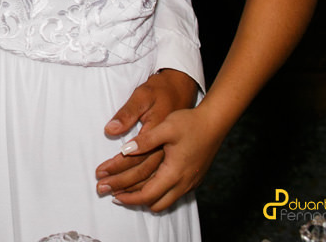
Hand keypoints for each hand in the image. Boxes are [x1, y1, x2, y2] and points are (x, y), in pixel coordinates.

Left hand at [99, 105, 227, 210]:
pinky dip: (157, 193)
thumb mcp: (166, 127)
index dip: (128, 197)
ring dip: (145, 197)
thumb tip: (124, 150)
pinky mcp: (193, 178)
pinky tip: (147, 184)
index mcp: (174, 173)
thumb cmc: (190, 123)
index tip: (111, 192)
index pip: (147, 195)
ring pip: (164, 201)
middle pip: (155, 203)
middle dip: (133, 200)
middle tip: (114, 193)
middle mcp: (183, 182)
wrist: (214, 122)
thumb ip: (145, 140)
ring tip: (126, 190)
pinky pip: (173, 194)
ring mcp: (190, 182)